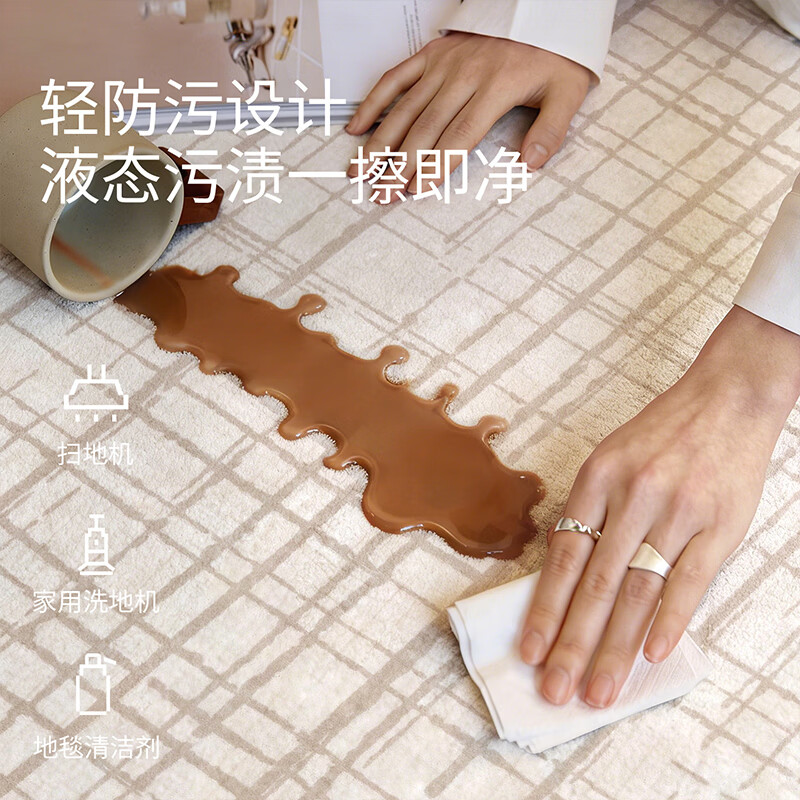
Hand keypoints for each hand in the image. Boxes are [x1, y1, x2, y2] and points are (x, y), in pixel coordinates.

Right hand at [345, 32, 590, 197]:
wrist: (541, 10)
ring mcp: (443, 63)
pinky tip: (357, 128)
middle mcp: (464, 75)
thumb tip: (531, 163)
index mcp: (496, 88)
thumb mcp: (567, 91)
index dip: (436, 165)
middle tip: (383, 193)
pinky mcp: (431, 54)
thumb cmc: (552, 55)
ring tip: (360, 171)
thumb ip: (551, 130)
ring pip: (405, 108)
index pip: (459, 136)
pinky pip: (395, 78)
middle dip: (400, 165)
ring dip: (380, 142)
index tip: (417, 189)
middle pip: (425, 128)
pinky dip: (373, 102)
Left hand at [520, 306, 799, 707]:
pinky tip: (651, 656)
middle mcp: (633, 497)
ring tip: (599, 690)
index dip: (544, 608)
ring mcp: (678, 512)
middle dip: (573, 643)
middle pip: (596, 584)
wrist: (727, 399)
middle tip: (556, 690)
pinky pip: (691, 581)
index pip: (563, 557)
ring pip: (640, 592)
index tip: (530, 651)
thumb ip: (590, 513)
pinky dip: (671, 621)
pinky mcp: (719, 525)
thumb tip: (565, 576)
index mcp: (597, 479)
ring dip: (616, 647)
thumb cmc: (661, 434)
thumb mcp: (609, 459)